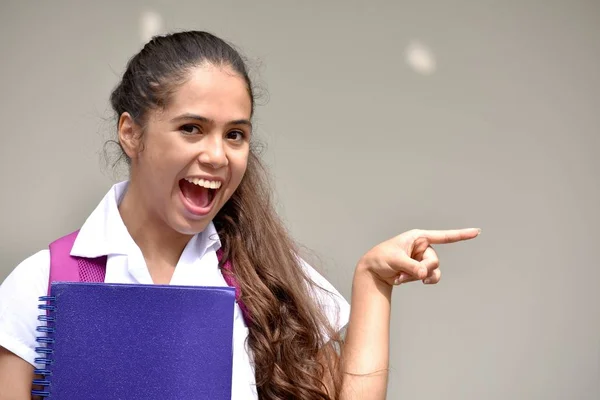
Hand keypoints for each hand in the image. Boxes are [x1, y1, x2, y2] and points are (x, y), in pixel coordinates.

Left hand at [357, 228, 480, 286]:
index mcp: (418, 237)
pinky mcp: (420, 270)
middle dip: (422, 270)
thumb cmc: (381, 258)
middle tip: (405, 273)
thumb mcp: (395, 260)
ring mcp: (422, 259)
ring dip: (418, 277)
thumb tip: (425, 274)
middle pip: (435, 261)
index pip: (443, 236)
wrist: (373, 271)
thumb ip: (411, 266)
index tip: (477, 232)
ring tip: (400, 277)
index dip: (461, 235)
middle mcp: (423, 247)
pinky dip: (416, 280)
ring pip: (433, 271)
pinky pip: (429, 278)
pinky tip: (400, 280)